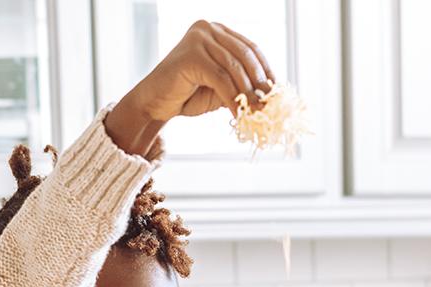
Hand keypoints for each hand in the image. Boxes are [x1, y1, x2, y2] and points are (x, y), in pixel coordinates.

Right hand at [105, 20, 273, 156]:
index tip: (275, 91)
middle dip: (258, 82)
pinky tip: (236, 114)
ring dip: (248, 92)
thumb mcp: (220, 87)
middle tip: (268, 105)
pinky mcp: (192, 55)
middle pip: (244, 55)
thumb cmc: (186, 95)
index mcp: (216, 31)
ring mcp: (198, 39)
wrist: (155, 104)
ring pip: (234, 67)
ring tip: (255, 112)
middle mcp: (208, 28)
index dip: (265, 69)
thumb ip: (240, 84)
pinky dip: (232, 98)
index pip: (249, 47)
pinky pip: (220, 78)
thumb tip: (268, 94)